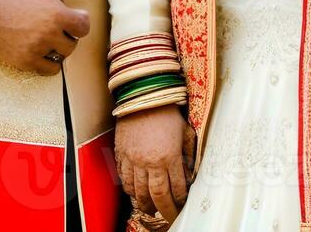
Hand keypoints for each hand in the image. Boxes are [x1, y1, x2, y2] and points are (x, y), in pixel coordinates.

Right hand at [0, 0, 89, 74]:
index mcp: (56, 14)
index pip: (83, 26)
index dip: (81, 21)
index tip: (75, 17)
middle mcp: (49, 34)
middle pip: (73, 43)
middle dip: (69, 34)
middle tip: (58, 27)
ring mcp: (37, 50)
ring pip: (62, 57)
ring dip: (59, 48)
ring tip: (49, 38)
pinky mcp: (24, 61)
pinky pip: (48, 70)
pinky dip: (49, 62)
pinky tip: (42, 51)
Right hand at [115, 105, 195, 224]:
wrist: (144, 94)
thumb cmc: (166, 111)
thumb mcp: (185, 131)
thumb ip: (188, 154)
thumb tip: (189, 173)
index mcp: (169, 156)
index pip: (176, 189)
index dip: (180, 201)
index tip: (181, 205)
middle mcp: (150, 161)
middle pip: (157, 196)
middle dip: (164, 210)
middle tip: (168, 216)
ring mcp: (134, 159)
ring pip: (138, 191)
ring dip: (145, 203)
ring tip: (150, 208)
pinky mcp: (121, 153)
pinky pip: (123, 178)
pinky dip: (129, 188)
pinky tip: (134, 191)